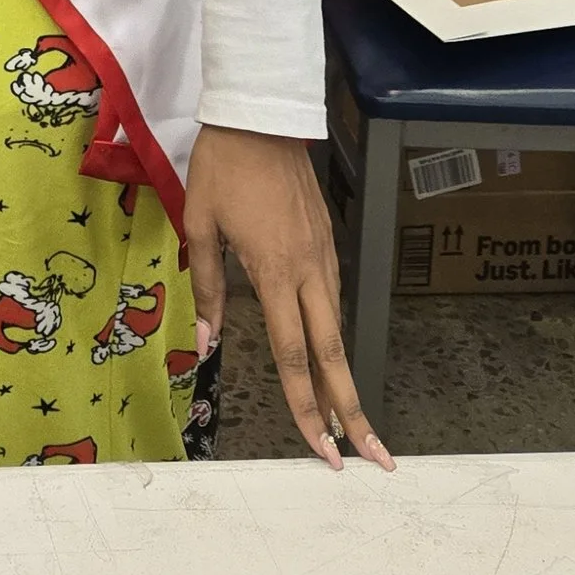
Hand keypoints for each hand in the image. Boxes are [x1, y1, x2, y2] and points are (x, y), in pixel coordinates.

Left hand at [186, 125, 392, 471]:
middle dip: (352, 411)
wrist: (262, 115)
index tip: (324, 449)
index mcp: (274, 272)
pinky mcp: (327, 243)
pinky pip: (332, 300)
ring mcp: (324, 257)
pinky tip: (332, 359)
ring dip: (346, 378)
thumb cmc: (223, 168)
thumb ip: (207, 288)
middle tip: (374, 458)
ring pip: (338, 330)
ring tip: (355, 422)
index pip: (292, 355)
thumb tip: (208, 343)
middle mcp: (309, 271)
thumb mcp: (200, 225)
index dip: (307, 407)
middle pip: (333, 355)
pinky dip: (335, 338)